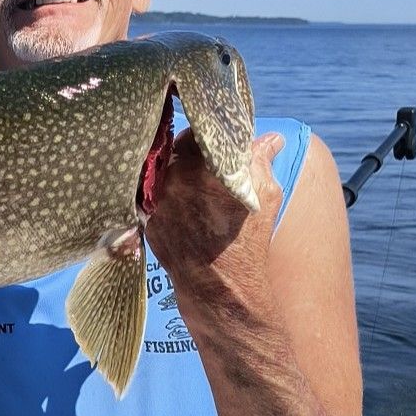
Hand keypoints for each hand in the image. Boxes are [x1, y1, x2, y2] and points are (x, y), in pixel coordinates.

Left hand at [145, 130, 283, 293]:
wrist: (219, 283)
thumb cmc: (248, 239)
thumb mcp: (264, 195)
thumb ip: (261, 161)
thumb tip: (270, 139)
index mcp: (199, 164)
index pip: (195, 132)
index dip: (205, 133)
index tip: (212, 138)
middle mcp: (170, 178)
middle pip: (173, 149)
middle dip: (188, 152)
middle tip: (201, 159)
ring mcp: (154, 198)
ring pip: (159, 171)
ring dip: (172, 170)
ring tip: (190, 180)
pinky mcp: (145, 217)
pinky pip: (150, 195)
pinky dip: (163, 193)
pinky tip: (178, 201)